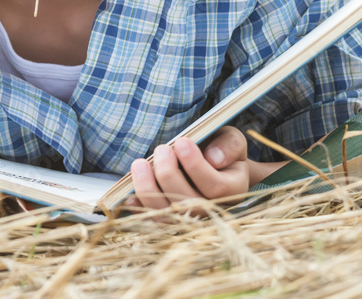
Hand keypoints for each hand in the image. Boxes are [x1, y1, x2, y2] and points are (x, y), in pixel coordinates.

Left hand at [123, 126, 249, 213]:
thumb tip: (214, 158)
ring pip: (166, 214)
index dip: (196, 165)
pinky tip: (129, 195)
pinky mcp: (169, 220)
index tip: (182, 142)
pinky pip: (151, 221)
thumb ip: (229, 145)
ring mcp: (188, 219)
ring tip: (140, 164)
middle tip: (161, 149)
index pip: (215, 187)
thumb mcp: (231, 140)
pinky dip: (138, 208)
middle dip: (169, 174)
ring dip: (148, 189)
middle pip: (187, 202)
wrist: (215, 167)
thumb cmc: (220, 150)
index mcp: (232, 190)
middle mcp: (211, 210)